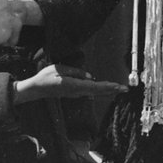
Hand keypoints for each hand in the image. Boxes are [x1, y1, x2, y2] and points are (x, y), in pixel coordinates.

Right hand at [0, 0, 23, 46]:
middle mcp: (4, 4)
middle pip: (20, 5)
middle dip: (20, 9)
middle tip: (16, 15)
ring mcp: (8, 17)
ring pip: (19, 21)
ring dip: (15, 26)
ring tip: (10, 32)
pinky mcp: (10, 30)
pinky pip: (14, 36)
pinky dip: (10, 40)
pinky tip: (5, 42)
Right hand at [13, 64, 127, 104]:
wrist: (36, 89)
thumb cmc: (46, 77)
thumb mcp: (60, 69)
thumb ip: (75, 72)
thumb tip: (90, 77)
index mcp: (73, 85)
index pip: (94, 86)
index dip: (107, 86)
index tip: (118, 87)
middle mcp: (77, 92)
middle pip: (98, 91)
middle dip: (112, 90)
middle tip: (125, 89)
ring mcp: (76, 94)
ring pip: (95, 92)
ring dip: (107, 90)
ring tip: (119, 88)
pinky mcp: (74, 92)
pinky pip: (90, 91)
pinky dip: (100, 90)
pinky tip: (106, 89)